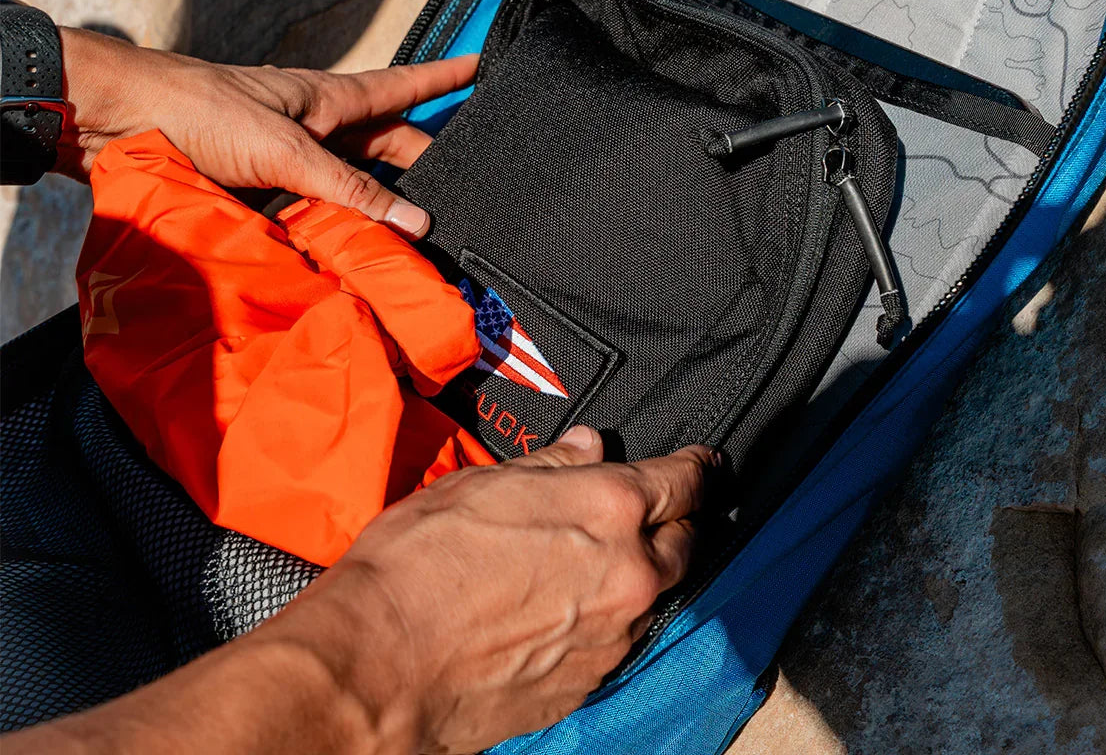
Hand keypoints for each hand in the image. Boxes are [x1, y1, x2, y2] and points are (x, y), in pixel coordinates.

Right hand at [16, 429, 714, 754]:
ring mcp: (616, 635)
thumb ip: (552, 464)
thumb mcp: (482, 484)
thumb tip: (591, 446)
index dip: (697, 467)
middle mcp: (629, 573)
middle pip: (687, 540)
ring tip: (613, 558)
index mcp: (609, 507)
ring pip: (660, 592)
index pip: (684, 480)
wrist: (380, 667)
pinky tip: (579, 606)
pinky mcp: (592, 681)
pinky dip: (617, 615)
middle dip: (679, 520)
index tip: (702, 463)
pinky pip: (626, 637)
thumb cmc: (418, 564)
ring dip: (649, 570)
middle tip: (662, 508)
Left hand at [55, 27, 476, 236]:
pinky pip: (312, 210)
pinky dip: (333, 229)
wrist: (116, 122)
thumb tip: (415, 220)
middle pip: (383, 144)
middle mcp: (312, 126)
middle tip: (458, 185)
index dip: (442, 78)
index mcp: (325, 98)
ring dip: (375, 204)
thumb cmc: (199, 111)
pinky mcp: (259, 188)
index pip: (401, 86)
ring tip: (410, 232)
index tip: (482, 66)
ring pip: (349, 183)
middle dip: (420, 160)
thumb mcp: (286, 149)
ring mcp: (286, 158)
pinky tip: (346, 252)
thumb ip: (350, 187)